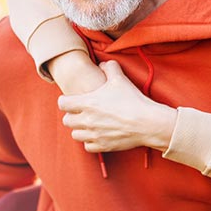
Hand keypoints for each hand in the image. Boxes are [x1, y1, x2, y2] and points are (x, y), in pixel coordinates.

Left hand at [56, 61, 175, 152]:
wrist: (147, 123)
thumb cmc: (133, 100)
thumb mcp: (120, 79)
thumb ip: (110, 68)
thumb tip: (103, 64)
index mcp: (87, 103)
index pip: (62, 104)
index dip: (65, 101)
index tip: (70, 100)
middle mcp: (87, 120)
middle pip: (66, 120)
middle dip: (72, 115)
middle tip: (80, 112)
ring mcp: (94, 134)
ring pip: (75, 134)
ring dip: (79, 129)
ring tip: (88, 124)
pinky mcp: (102, 146)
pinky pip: (87, 146)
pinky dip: (90, 141)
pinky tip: (97, 135)